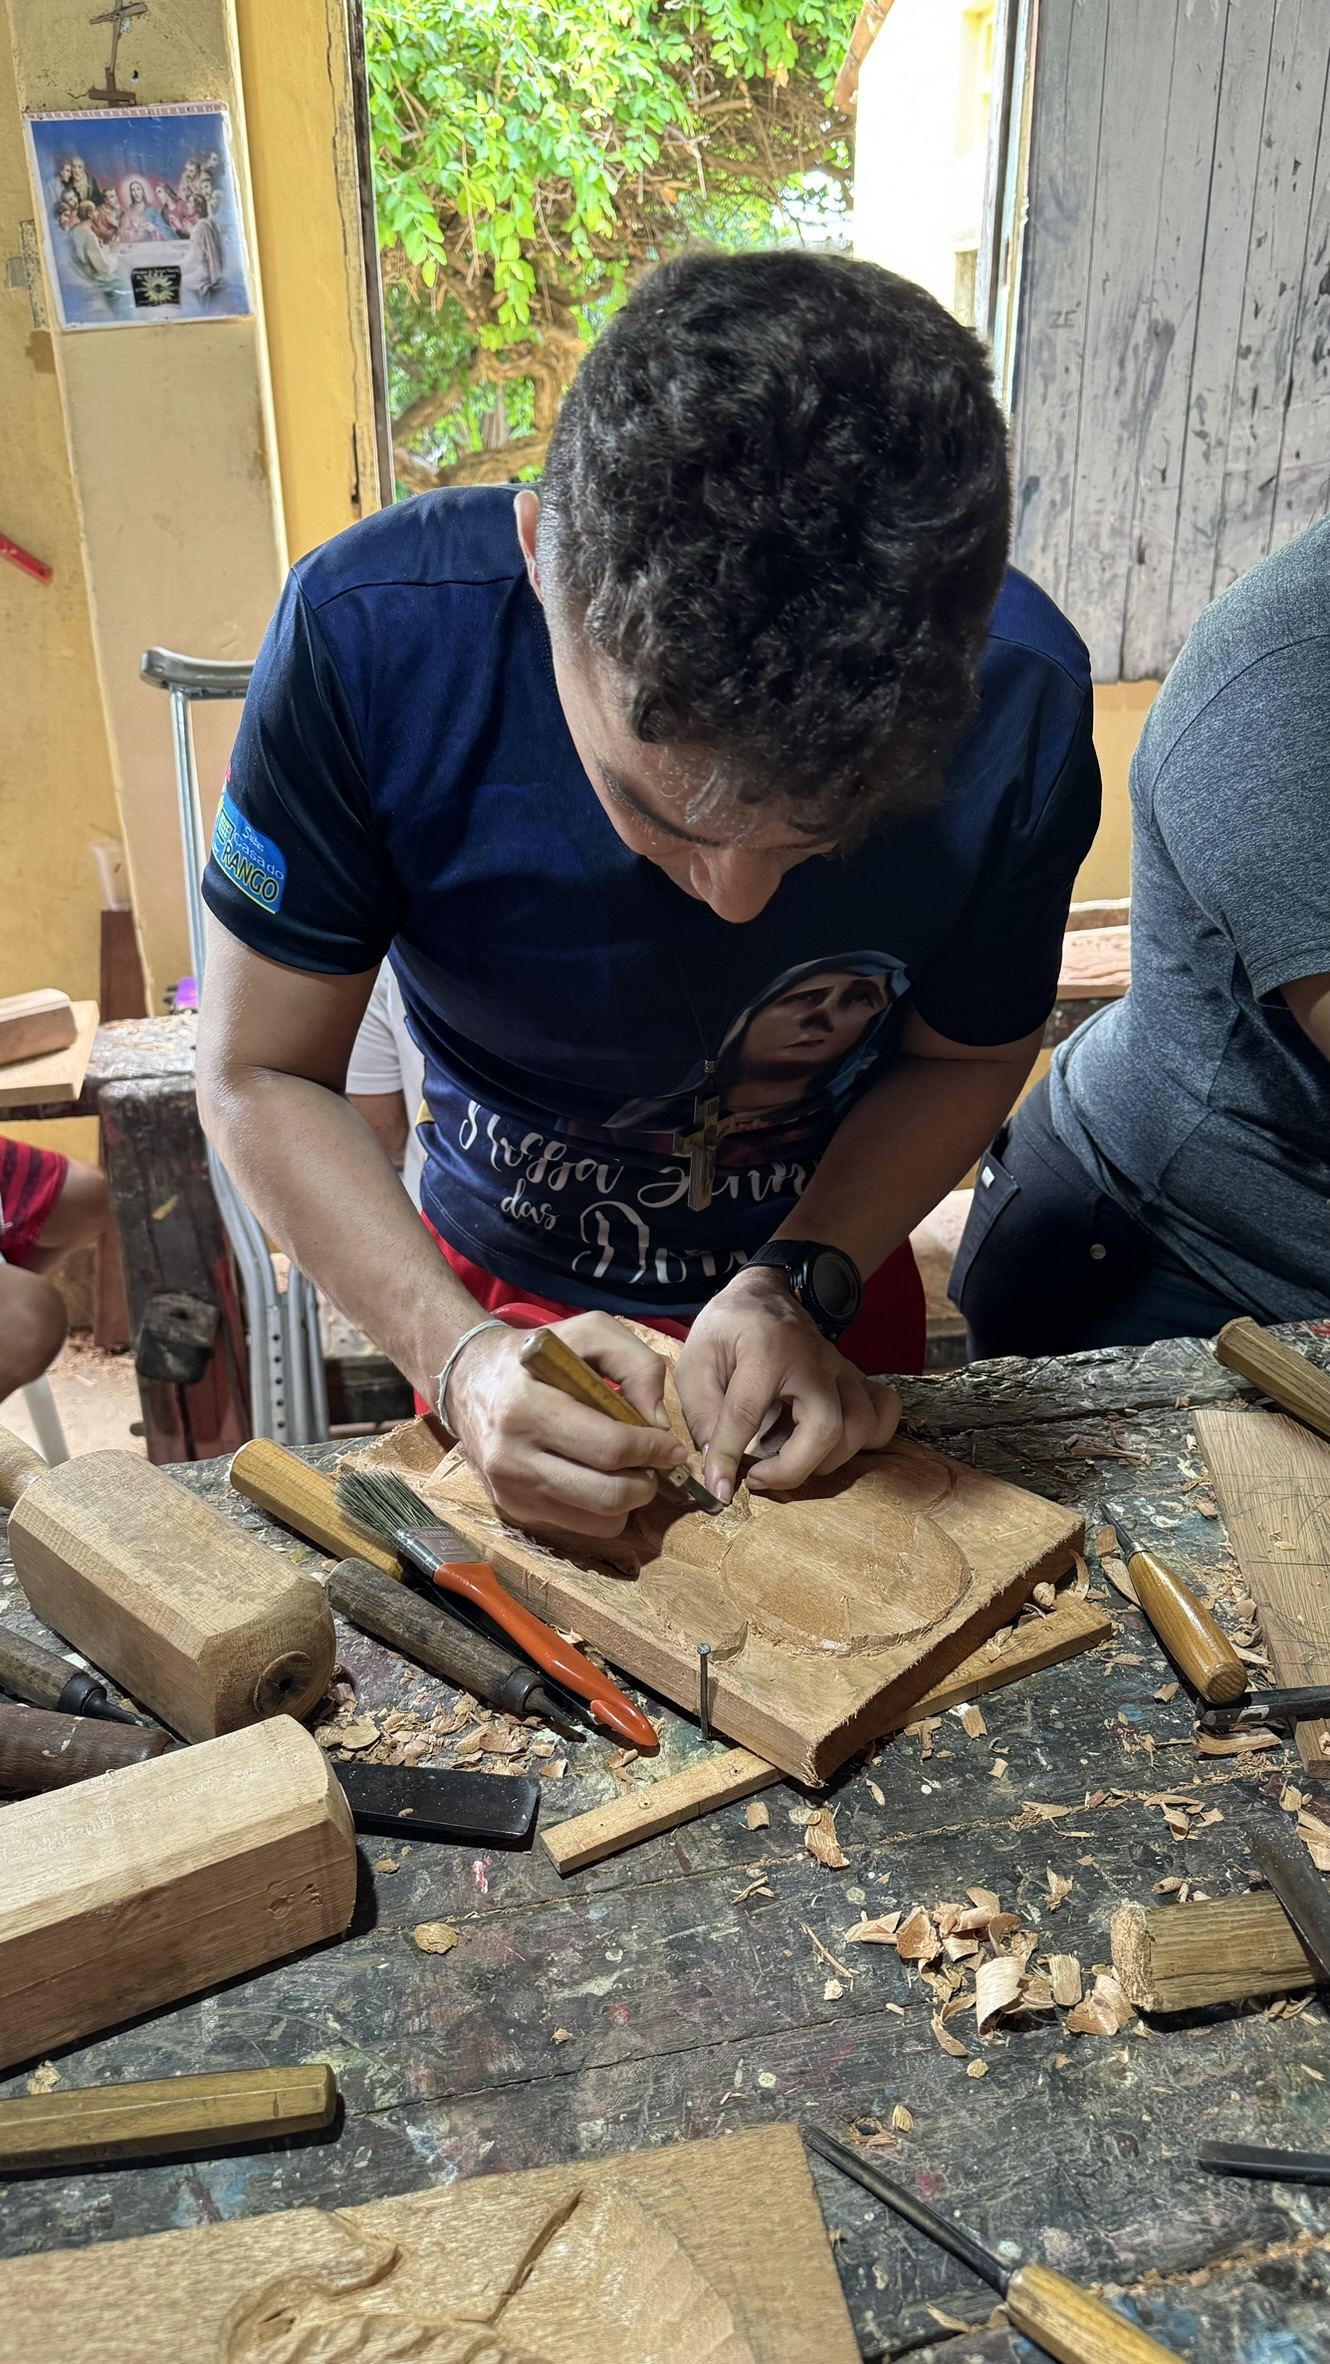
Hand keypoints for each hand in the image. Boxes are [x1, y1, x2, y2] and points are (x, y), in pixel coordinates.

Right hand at [445, 1312, 687, 1537]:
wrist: (467, 1379)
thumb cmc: (536, 1355)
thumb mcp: (587, 1332)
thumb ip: (635, 1363)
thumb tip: (659, 1422)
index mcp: (527, 1407)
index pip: (610, 1447)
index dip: (653, 1450)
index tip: (671, 1445)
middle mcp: (512, 1456)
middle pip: (607, 1495)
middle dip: (647, 1482)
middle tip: (655, 1463)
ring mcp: (510, 1490)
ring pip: (598, 1521)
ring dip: (629, 1500)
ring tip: (627, 1470)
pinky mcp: (512, 1510)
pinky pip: (580, 1527)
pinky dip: (603, 1510)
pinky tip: (597, 1478)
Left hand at [675, 1266, 900, 1501]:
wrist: (765, 1294)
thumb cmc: (728, 1328)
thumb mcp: (695, 1361)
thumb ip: (704, 1414)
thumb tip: (718, 1467)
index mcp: (766, 1350)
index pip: (748, 1412)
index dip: (729, 1457)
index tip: (719, 1488)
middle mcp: (814, 1360)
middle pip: (826, 1427)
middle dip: (793, 1468)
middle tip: (758, 1477)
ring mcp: (843, 1369)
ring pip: (862, 1427)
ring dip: (827, 1460)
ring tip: (789, 1461)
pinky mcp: (856, 1378)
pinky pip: (885, 1412)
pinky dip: (867, 1439)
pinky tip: (831, 1446)